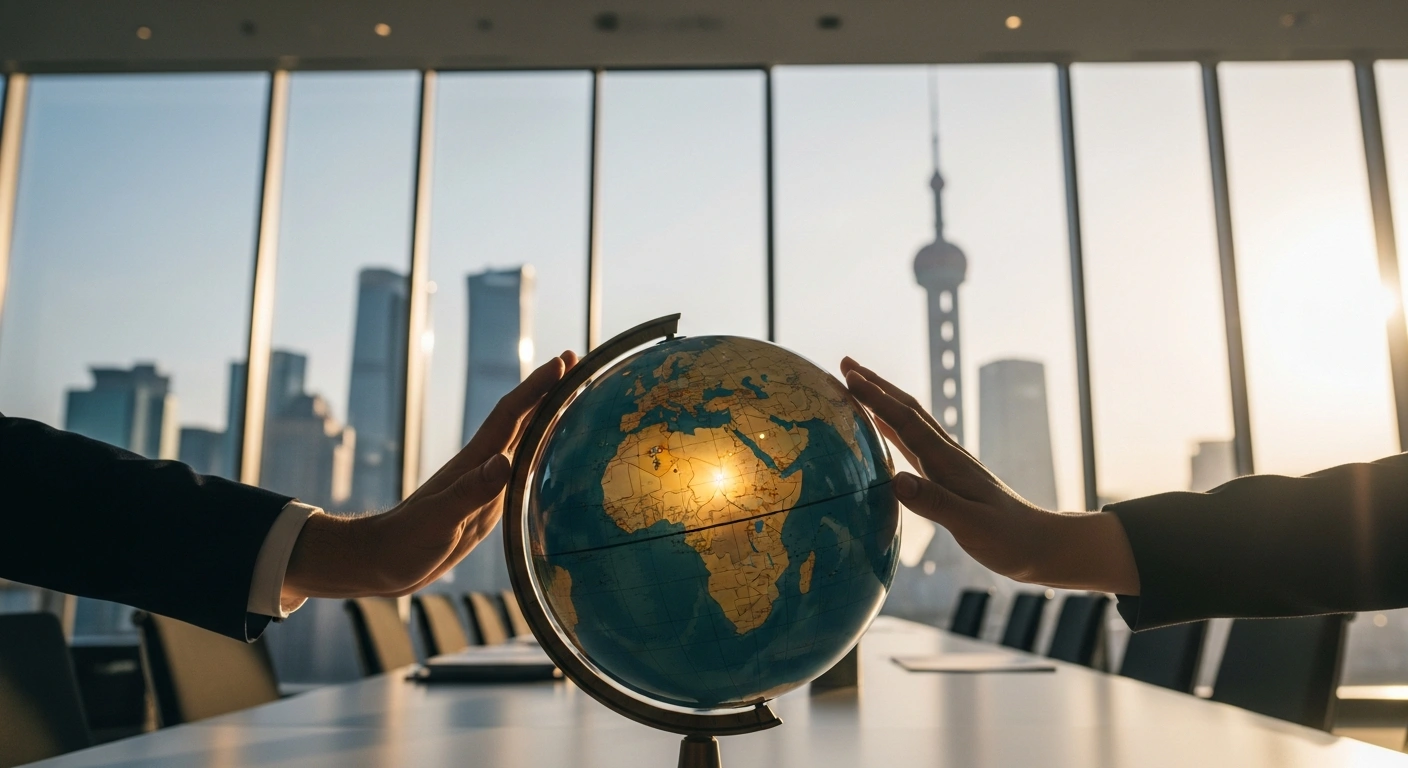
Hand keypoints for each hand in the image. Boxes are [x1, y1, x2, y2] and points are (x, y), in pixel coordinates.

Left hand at [282, 351, 578, 601]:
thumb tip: (504, 460)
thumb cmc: (405, 544)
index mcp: (475, 464)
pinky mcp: (486, 503)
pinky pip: (522, 468)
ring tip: (574, 397)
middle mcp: (483, 466)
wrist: (380, 562)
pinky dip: (541, 452)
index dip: (537, 388)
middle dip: (548, 389)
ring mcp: (485, 483)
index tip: (563, 361)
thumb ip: (471, 491)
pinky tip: (551, 455)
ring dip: (547, 415)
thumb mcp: (439, 520)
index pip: (512, 416)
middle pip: (521, 418)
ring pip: (523, 439)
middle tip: (577, 361)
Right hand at [840, 357, 1139, 594]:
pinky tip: (880, 427)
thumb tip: (895, 480)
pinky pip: (912, 442)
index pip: (906, 421)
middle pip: (907, 409)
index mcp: (948, 462)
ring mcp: (948, 463)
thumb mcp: (971, 525)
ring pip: (909, 421)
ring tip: (856, 384)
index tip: (849, 376)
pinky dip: (891, 426)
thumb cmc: (1007, 540)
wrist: (1039, 544)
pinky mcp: (948, 475)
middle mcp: (947, 454)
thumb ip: (934, 503)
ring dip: (882, 400)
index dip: (876, 399)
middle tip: (845, 364)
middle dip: (875, 385)